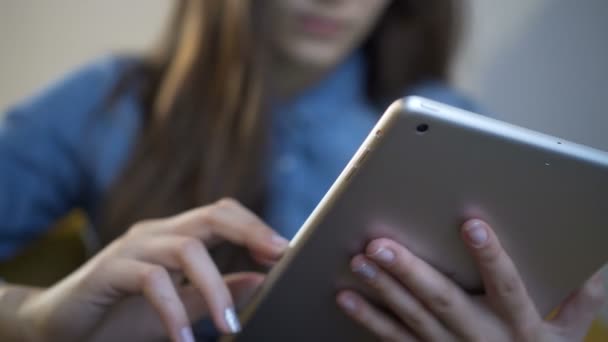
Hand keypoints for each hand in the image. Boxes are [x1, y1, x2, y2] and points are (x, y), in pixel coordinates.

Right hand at [19, 198, 287, 341]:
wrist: (56, 328)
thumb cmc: (120, 317)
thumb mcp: (179, 307)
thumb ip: (214, 292)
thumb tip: (261, 279)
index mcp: (175, 237)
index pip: (222, 214)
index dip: (256, 226)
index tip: (286, 251)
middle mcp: (156, 234)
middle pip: (212, 215)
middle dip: (250, 231)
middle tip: (279, 259)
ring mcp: (131, 249)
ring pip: (186, 248)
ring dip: (214, 287)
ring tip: (230, 325)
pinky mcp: (108, 270)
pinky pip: (151, 281)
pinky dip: (174, 311)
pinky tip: (184, 339)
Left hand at [337, 219, 604, 340]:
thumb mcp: (569, 334)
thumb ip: (582, 300)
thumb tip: (598, 265)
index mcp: (520, 325)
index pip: (506, 286)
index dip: (491, 257)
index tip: (472, 225)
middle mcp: (481, 337)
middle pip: (444, 301)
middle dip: (411, 272)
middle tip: (380, 244)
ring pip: (412, 318)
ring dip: (382, 290)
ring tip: (358, 262)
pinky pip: (394, 339)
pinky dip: (369, 320)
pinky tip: (346, 298)